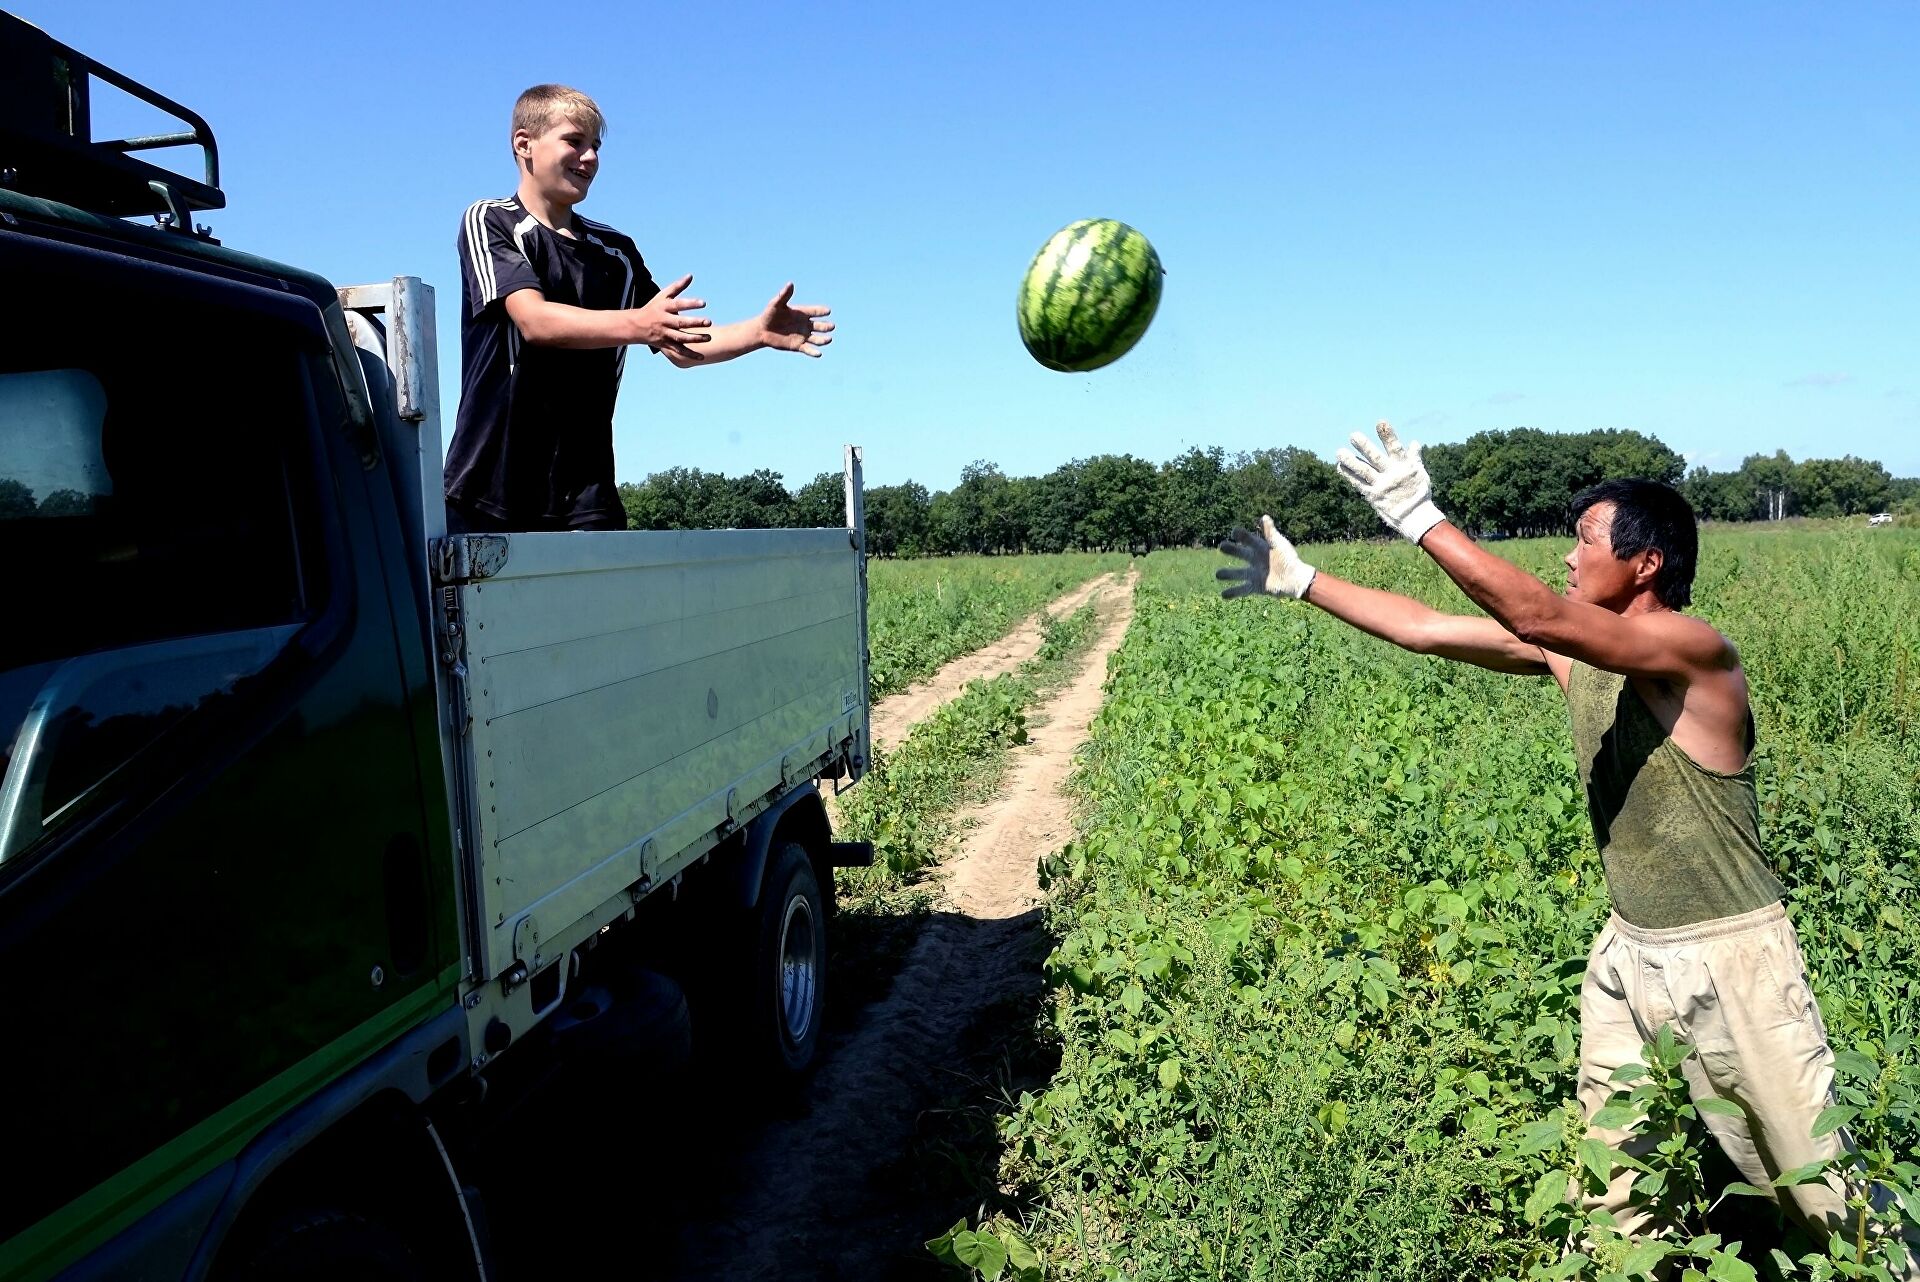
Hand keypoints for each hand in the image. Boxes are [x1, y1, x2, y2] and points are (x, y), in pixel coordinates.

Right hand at [632, 274, 711, 359]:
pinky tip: (701, 357)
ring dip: (695, 339)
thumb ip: (677, 287)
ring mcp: (665, 334)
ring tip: (709, 337)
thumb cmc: (653, 308)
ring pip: (680, 338)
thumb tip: (691, 276)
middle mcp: (664, 321)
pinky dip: (690, 355)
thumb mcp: (663, 296)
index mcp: (664, 308)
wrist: (636, 326)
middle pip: (680, 323)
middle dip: (694, 323)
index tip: (703, 303)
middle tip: (709, 322)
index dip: (690, 304)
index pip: (678, 304)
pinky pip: (679, 351)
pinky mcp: (666, 344)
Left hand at [757, 282, 833, 356]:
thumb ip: (784, 295)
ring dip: (823, 340)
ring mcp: (802, 336)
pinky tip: (819, 354)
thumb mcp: (776, 304)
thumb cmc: (769, 315)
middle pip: (819, 326)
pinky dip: (813, 352)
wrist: (762, 330)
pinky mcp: (798, 346)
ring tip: (829, 339)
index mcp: (802, 313)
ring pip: (816, 339)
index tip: (828, 311)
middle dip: (826, 326)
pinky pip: (808, 349)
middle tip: (832, 326)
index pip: (815, 311)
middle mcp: (805, 324)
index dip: (821, 311)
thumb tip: (790, 284)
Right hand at [1217, 516, 1316, 599]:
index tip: (1234, 532)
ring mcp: (1254, 574)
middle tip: (1222, 546)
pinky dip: (1232, 592)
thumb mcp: (1278, 544)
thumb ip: (1270, 532)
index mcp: (1260, 548)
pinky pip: (1242, 589)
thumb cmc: (1288, 559)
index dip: (1240, 535)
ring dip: (1227, 574)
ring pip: (1237, 573)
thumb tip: (1264, 517)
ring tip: (1217, 574)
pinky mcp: (1256, 586)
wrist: (1296, 579)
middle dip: (1230, 549)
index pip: (1247, 539)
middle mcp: (1255, 560)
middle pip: (1239, 553)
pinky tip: (1223, 595)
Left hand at [1335, 420, 1445, 543]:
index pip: (1396, 448)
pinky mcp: (1373, 496)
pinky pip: (1358, 484)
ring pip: (1364, 471)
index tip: (1380, 422)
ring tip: (1339, 452)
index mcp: (1405, 466)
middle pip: (1375, 458)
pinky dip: (1349, 475)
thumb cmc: (1419, 493)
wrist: (1415, 518)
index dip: (1388, 435)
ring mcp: (1381, 486)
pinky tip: (1340, 466)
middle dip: (1364, 446)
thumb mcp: (1420, 474)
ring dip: (1351, 461)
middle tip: (1353, 435)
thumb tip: (1414, 442)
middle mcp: (1392, 474)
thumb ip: (1414, 458)